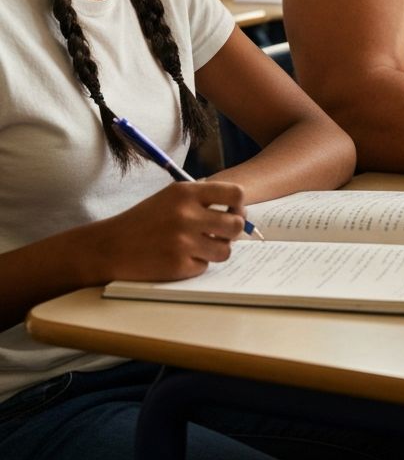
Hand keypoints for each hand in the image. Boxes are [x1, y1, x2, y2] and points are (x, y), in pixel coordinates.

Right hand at [92, 181, 246, 282]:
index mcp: (186, 193)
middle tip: (222, 234)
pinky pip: (205, 266)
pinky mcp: (178, 266)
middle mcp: (187, 215)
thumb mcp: (170, 197)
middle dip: (233, 231)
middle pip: (236, 225)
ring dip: (217, 250)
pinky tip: (181, 258)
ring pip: (225, 250)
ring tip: (202, 247)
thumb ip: (201, 197)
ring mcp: (183, 242)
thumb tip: (237, 206)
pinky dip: (197, 264)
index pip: (235, 194)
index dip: (239, 205)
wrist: (109, 247)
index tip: (233, 212)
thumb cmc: (143, 220)